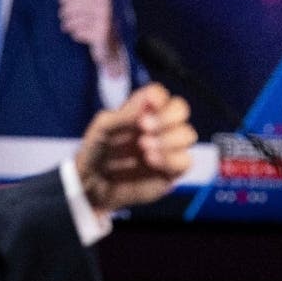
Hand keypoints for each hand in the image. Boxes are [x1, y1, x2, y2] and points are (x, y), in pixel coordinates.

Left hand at [58, 0, 123, 73]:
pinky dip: (76, 35)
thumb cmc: (97, 24)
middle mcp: (107, 8)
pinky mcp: (101, 36)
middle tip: (61, 15)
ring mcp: (105, 22)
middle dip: (66, 11)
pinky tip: (77, 35)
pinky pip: (80, 33)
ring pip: (78, 21)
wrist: (111, 47)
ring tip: (65, 26)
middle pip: (78, 7)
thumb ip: (80, 0)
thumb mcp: (92, 9)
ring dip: (68, 24)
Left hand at [75, 82, 196, 212]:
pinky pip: (185, 161)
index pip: (161, 95)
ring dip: (168, 138)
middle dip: (166, 116)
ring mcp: (167, 149)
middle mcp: (158, 127)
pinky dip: (170, 158)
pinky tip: (150, 159)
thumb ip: (124, 113)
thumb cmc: (95, 152)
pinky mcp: (171, 171)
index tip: (150, 102)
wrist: (93, 185)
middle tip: (144, 126)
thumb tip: (147, 100)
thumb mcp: (103, 127)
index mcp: (142, 111)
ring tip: (144, 146)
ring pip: (188, 135)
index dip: (159, 96)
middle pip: (181, 109)